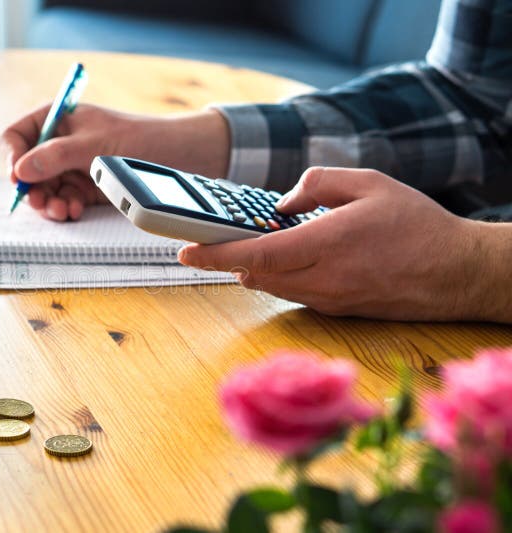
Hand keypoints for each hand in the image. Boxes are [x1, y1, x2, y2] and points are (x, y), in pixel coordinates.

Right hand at [0, 103, 229, 220]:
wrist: (179, 154)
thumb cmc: (139, 138)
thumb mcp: (93, 144)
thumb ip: (55, 156)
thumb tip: (20, 171)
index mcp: (57, 120)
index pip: (17, 135)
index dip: (12, 157)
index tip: (18, 177)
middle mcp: (60, 143)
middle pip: (27, 169)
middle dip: (32, 188)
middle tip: (41, 203)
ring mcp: (73, 167)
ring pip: (45, 189)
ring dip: (49, 203)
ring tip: (62, 211)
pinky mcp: (86, 188)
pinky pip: (64, 200)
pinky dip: (66, 208)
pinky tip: (74, 211)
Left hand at [178, 167, 505, 321]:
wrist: (457, 273)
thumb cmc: (417, 224)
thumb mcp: (370, 182)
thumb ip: (318, 183)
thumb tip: (281, 204)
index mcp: (328, 244)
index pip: (257, 255)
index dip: (216, 255)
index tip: (185, 251)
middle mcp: (323, 279)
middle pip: (255, 275)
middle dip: (229, 259)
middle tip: (212, 239)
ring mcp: (329, 299)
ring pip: (271, 286)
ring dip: (255, 268)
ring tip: (252, 243)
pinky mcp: (337, 310)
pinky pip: (293, 293)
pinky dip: (279, 276)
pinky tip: (289, 256)